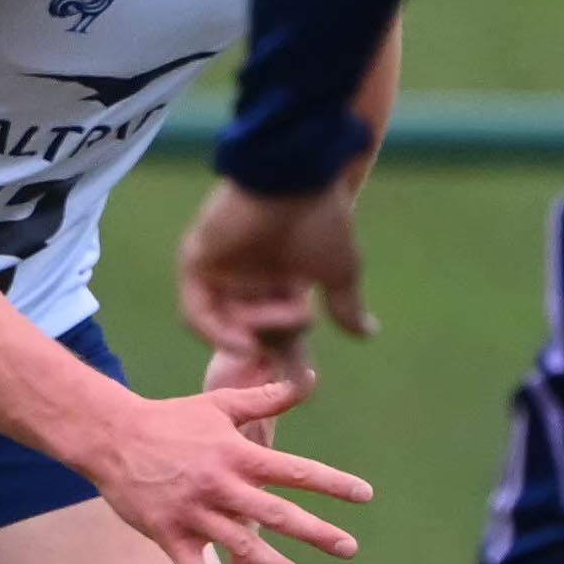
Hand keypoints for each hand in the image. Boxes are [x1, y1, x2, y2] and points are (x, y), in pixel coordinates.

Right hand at [89, 369, 371, 563]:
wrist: (111, 436)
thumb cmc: (170, 419)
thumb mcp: (218, 405)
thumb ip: (263, 400)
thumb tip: (304, 383)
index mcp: (236, 454)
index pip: (293, 471)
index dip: (330, 483)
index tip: (364, 495)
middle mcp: (219, 486)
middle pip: (274, 513)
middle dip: (315, 531)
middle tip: (349, 548)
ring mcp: (193, 514)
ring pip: (240, 546)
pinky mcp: (168, 536)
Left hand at [176, 176, 373, 379]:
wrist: (295, 177)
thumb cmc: (320, 219)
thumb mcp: (340, 271)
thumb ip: (346, 306)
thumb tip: (368, 334)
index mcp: (282, 283)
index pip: (283, 335)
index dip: (293, 362)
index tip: (305, 386)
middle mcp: (249, 281)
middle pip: (254, 336)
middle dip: (275, 352)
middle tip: (294, 361)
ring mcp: (222, 273)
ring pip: (229, 327)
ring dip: (256, 334)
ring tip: (280, 321)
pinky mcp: (198, 263)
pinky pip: (196, 312)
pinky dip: (217, 331)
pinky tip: (243, 339)